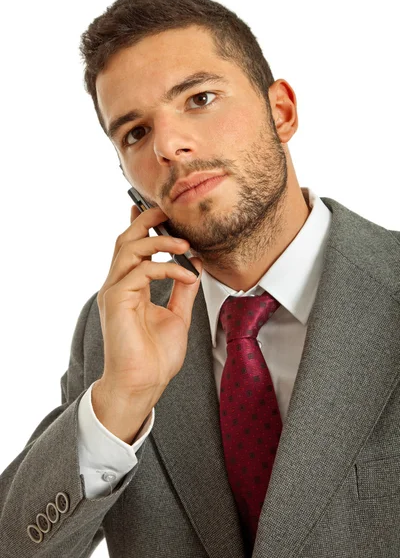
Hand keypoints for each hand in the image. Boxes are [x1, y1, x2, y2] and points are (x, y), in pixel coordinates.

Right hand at [96, 205, 202, 414]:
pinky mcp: (116, 300)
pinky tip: (187, 275)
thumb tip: (192, 265)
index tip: (158, 210)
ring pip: (129, 249)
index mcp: (129, 288)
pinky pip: (141, 272)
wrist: (144, 384)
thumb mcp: (177, 316)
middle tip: (168, 212)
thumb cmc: (155, 357)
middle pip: (125, 241)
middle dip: (146, 222)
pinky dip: (167, 268)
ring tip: (185, 245)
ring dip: (160, 242)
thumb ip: (182, 290)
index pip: (132, 248)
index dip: (141, 226)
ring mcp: (114, 292)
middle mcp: (118, 286)